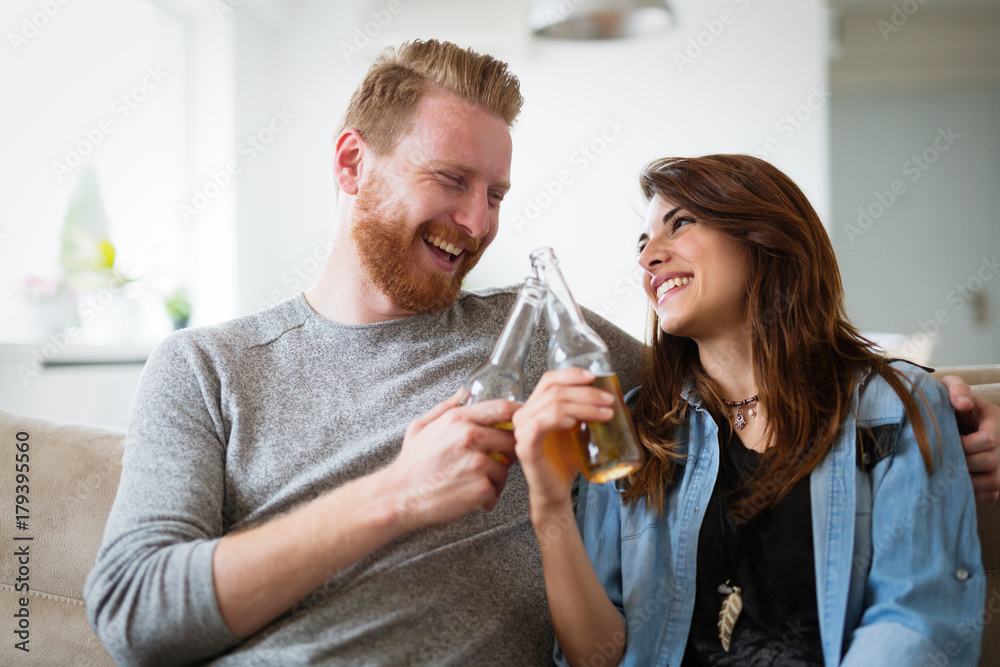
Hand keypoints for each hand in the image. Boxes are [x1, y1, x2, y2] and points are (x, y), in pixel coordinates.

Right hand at [385, 390, 518, 529]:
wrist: (398, 497)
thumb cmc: (410, 464)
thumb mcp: (421, 427)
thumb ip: (446, 407)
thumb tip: (464, 391)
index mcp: (458, 419)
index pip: (503, 408)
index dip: (518, 414)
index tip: (522, 421)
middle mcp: (469, 437)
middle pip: (511, 438)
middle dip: (507, 450)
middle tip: (496, 460)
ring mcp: (477, 463)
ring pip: (506, 467)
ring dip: (497, 476)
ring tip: (478, 481)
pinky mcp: (480, 488)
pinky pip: (497, 489)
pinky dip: (488, 496)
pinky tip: (473, 497)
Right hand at [513, 369, 614, 517]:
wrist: (557, 492)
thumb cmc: (567, 460)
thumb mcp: (580, 429)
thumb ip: (587, 411)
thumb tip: (612, 394)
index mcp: (535, 407)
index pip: (549, 380)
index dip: (571, 374)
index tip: (594, 377)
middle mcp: (524, 415)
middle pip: (554, 390)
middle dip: (586, 393)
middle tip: (609, 401)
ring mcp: (522, 431)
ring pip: (552, 405)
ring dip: (583, 405)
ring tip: (605, 414)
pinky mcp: (525, 447)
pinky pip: (540, 424)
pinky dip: (559, 418)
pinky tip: (575, 423)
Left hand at [941, 375, 999, 502]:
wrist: (946, 418)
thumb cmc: (946, 403)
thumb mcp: (949, 387)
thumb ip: (956, 389)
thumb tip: (963, 404)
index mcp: (994, 420)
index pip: (989, 439)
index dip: (965, 444)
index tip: (948, 440)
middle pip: (990, 462)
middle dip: (963, 462)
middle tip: (943, 458)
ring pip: (994, 482)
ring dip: (969, 481)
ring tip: (948, 471)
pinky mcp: (995, 479)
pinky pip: (991, 495)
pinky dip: (974, 493)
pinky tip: (956, 484)